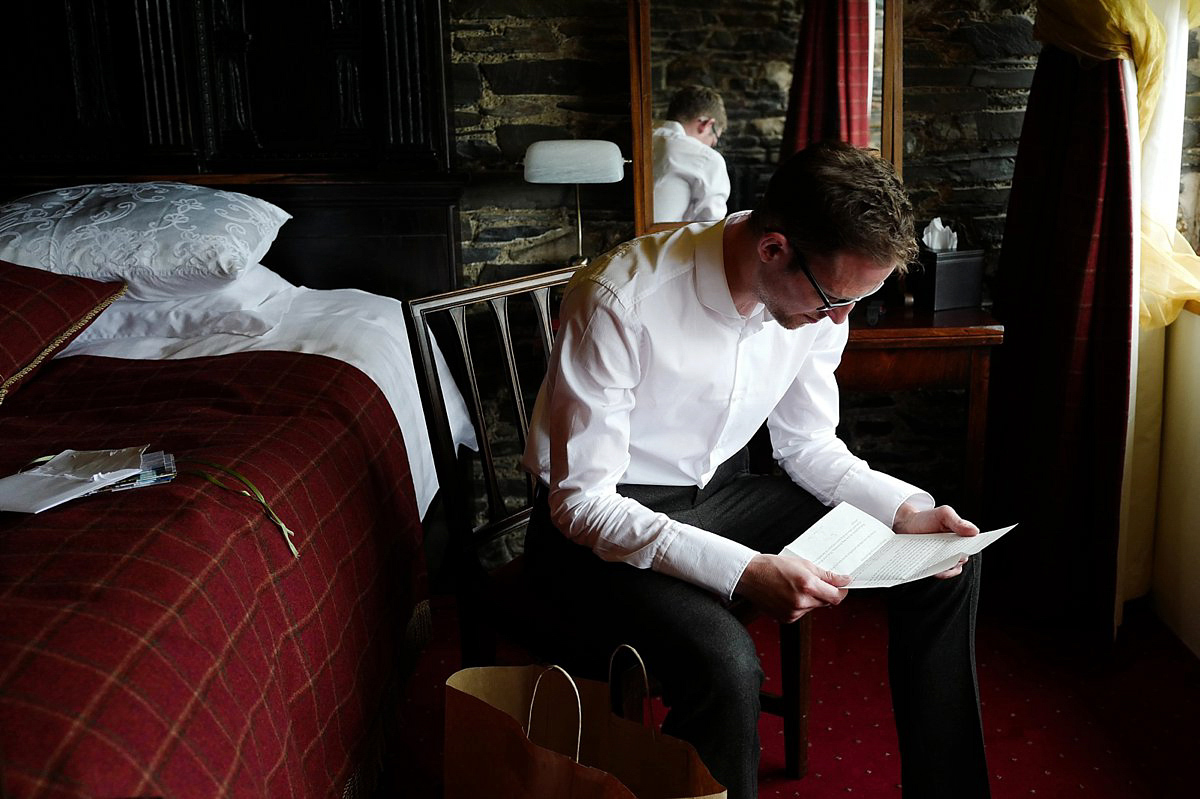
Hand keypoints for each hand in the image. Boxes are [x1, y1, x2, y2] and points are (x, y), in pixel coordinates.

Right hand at [736, 553, 850, 622]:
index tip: (842, 585)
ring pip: (813, 607)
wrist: (749, 576)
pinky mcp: (786, 618)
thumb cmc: (772, 566)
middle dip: (824, 592)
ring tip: (795, 586)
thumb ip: (826, 575)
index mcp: (807, 586)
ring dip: (811, 598)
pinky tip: (788, 594)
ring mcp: (794, 612)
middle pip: (826, 602)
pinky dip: (800, 604)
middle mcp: (802, 602)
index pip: (836, 596)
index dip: (842, 591)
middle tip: (812, 580)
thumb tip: (843, 580)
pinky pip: (802, 612)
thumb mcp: (803, 564)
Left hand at [893, 502, 978, 578]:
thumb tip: (975, 531)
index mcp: (962, 537)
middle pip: (963, 557)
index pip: (973, 544)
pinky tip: (933, 567)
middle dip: (957, 556)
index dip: (972, 547)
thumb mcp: (944, 514)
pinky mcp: (936, 566)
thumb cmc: (928, 518)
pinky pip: (942, 573)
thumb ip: (957, 521)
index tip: (965, 547)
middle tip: (946, 551)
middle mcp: (957, 549)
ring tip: (937, 558)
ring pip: (954, 567)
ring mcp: (946, 559)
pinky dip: (940, 572)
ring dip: (948, 565)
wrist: (907, 525)